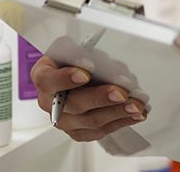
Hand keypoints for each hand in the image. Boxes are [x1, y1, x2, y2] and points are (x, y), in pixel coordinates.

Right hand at [31, 56, 147, 141]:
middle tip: (121, 93)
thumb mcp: (71, 47)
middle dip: (101, 98)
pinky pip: (101, 131)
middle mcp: (50, 103)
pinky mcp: (79, 132)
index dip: (65, 78)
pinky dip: (121, 121)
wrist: (71, 75)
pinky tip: (135, 113)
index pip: (48, 80)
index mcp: (44, 77)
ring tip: (135, 104)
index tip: (85, 73)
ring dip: (117, 112)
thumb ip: (80, 52)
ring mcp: (64, 121)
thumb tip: (99, 62)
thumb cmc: (72, 61)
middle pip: (74, 104)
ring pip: (91, 121)